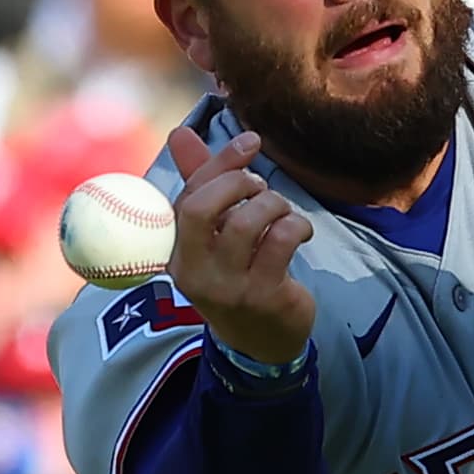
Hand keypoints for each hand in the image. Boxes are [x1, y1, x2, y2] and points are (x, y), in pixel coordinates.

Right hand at [166, 128, 315, 366]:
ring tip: (282, 212)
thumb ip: (200, 182)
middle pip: (202, 208)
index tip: (251, 141)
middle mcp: (194, 271)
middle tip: (260, 187)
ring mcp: (229, 286)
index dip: (219, 163)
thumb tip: (180, 132)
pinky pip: (281, 240)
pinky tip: (299, 231)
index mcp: (174, 253)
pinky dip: (296, 224)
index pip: (187, 196)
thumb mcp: (212, 233)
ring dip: (273, 204)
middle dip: (238, 182)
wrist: (261, 342)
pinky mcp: (264, 295)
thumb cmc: (235, 274)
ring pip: (247, 221)